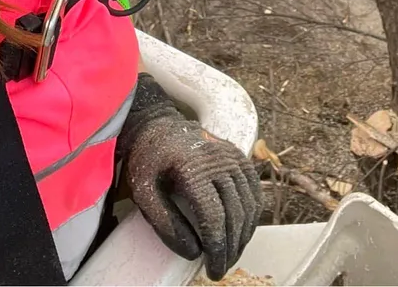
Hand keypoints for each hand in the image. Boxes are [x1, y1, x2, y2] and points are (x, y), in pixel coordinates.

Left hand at [116, 74, 261, 280]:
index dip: (217, 249)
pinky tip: (241, 232)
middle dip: (230, 249)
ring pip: (249, 205)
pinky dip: (252, 215)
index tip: (212, 271)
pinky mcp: (239, 156)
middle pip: (235, 215)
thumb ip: (165, 224)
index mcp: (193, 168)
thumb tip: (193, 253)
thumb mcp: (143, 192)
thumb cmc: (148, 161)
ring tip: (230, 255)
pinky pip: (254, 191)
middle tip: (220, 268)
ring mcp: (232, 156)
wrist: (158, 126)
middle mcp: (219, 160)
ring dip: (243, 236)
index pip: (215, 218)